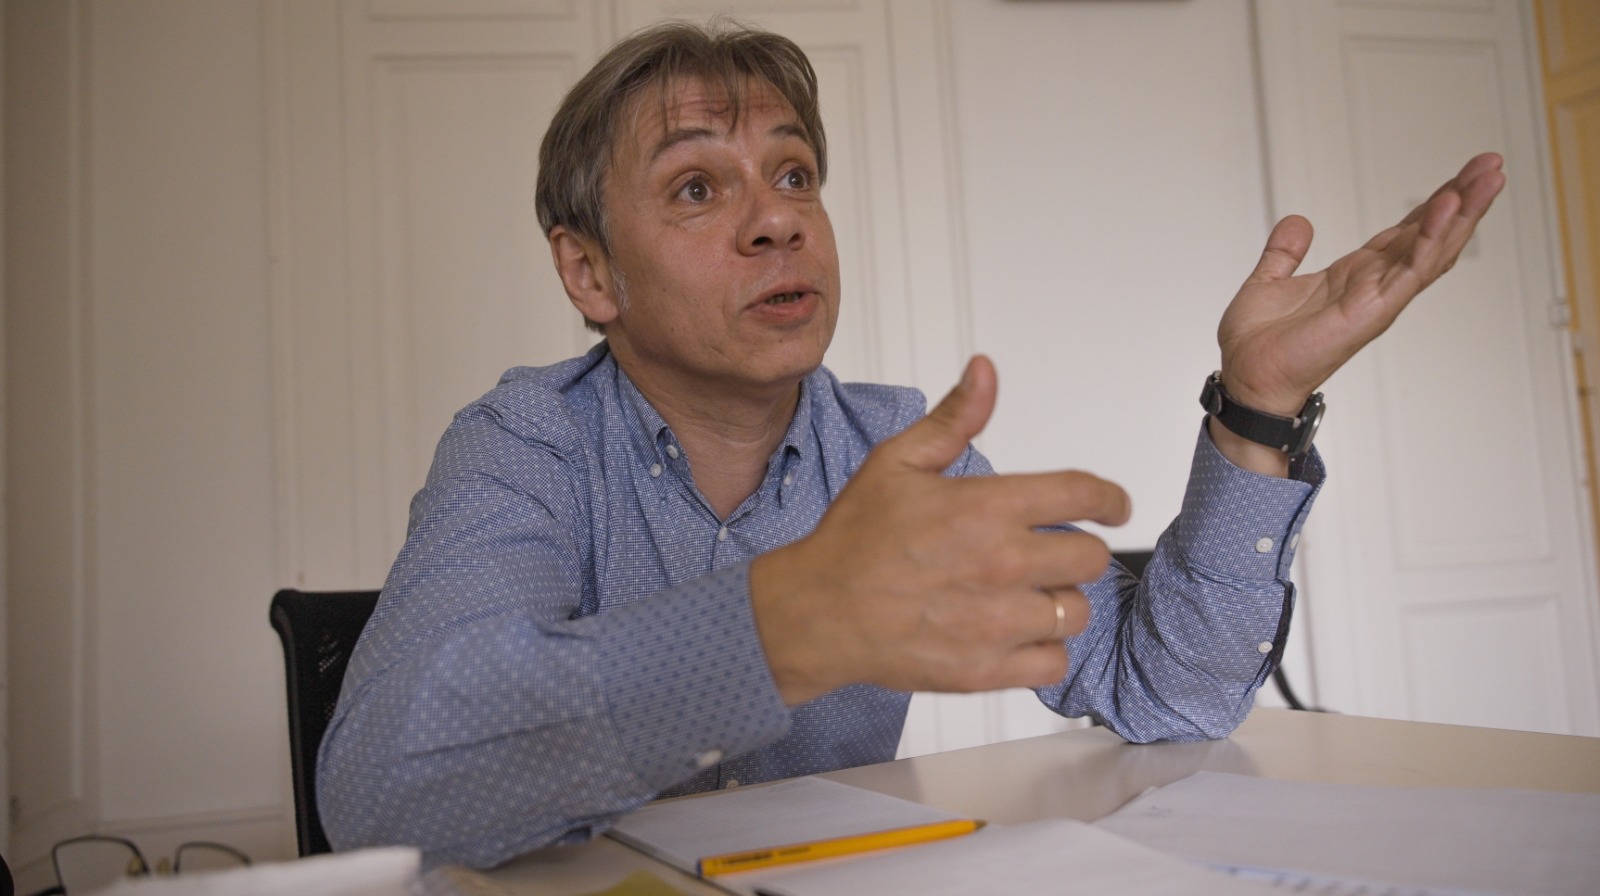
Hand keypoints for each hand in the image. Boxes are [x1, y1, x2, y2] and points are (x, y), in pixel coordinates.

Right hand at [750, 355, 1130, 705]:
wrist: (817, 613)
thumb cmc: (853, 541)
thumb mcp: (897, 462)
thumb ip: (953, 418)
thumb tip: (985, 373)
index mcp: (985, 507)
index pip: (1082, 494)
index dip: (1110, 498)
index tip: (1113, 506)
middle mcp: (1000, 563)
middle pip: (1090, 557)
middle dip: (1076, 550)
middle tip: (1051, 554)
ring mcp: (996, 620)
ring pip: (1076, 611)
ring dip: (1059, 601)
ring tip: (1026, 595)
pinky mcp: (986, 668)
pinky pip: (1053, 663)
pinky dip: (1043, 650)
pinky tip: (1017, 634)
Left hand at [1216, 152, 1504, 419]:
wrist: (1246, 378)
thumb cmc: (1257, 346)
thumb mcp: (1269, 282)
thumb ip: (1285, 251)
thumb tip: (1297, 222)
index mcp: (1354, 276)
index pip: (1407, 232)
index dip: (1435, 203)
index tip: (1464, 173)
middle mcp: (1373, 286)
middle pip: (1430, 235)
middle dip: (1463, 199)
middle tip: (1491, 164)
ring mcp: (1377, 299)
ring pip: (1433, 250)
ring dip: (1462, 214)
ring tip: (1487, 179)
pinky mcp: (1372, 312)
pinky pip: (1410, 272)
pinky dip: (1430, 240)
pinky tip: (1448, 211)